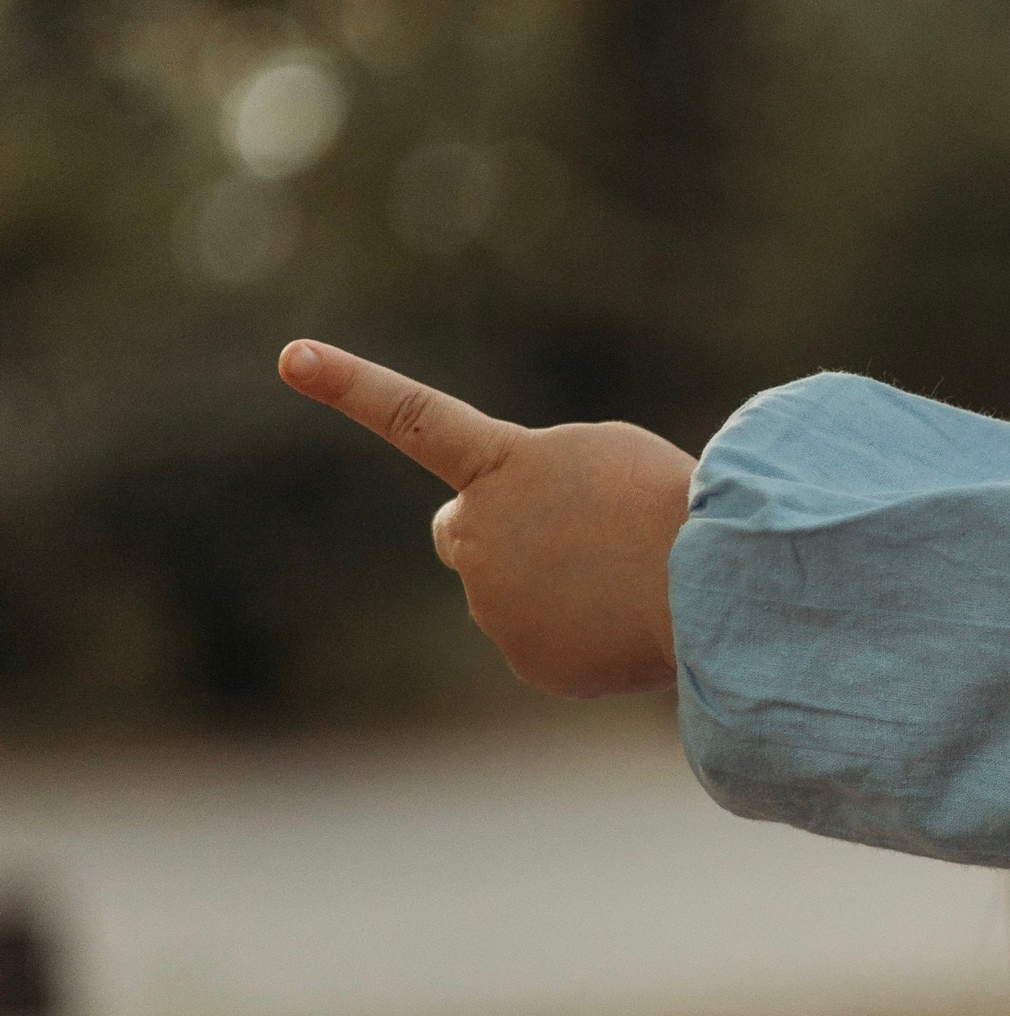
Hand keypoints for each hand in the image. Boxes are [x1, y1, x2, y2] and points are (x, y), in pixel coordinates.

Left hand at [281, 340, 696, 698]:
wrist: (712, 583)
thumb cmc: (672, 505)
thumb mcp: (603, 461)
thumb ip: (542, 488)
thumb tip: (529, 561)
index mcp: (500, 465)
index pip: (411, 415)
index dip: (350, 384)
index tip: (292, 356)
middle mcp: (478, 534)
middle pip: (458, 531)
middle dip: (490, 532)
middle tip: (558, 536)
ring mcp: (495, 603)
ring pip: (510, 591)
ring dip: (554, 583)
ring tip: (623, 577)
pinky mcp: (528, 659)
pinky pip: (546, 640)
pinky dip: (580, 633)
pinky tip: (625, 621)